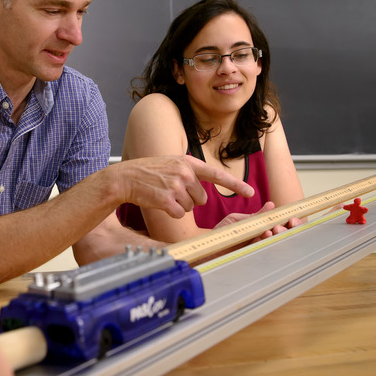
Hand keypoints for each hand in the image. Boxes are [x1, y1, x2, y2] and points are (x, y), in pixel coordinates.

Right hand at [117, 155, 253, 217]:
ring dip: (179, 206)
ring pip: (191, 207)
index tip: (251, 193)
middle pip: (202, 198)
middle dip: (190, 199)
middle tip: (172, 191)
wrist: (125, 177)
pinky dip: (171, 212)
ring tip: (163, 194)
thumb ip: (189, 172)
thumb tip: (202, 193)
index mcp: (187, 162)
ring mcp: (176, 186)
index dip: (235, 185)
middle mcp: (184, 172)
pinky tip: (159, 202)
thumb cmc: (147, 172)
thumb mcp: (170, 164)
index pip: (217, 174)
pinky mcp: (167, 199)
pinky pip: (179, 214)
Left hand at [216, 202, 302, 242]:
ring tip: (272, 231)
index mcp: (261, 228)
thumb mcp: (238, 220)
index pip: (280, 225)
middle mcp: (261, 239)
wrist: (208, 246)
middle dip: (286, 229)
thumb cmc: (222, 233)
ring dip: (275, 236)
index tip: (292, 219)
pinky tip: (264, 237)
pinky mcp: (250, 256)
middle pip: (282, 235)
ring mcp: (257, 248)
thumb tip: (271, 205)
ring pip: (273, 243)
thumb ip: (255, 216)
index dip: (290, 222)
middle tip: (282, 226)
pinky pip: (260, 250)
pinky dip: (263, 242)